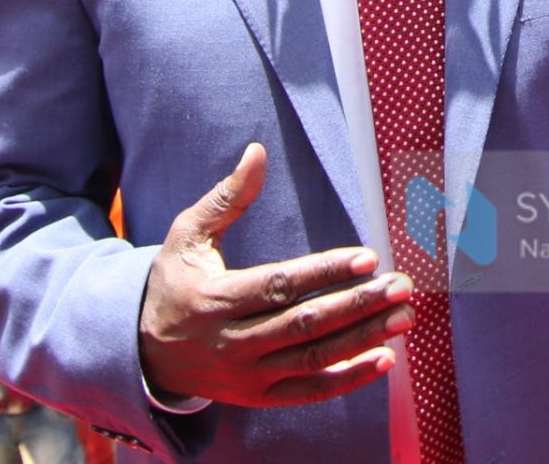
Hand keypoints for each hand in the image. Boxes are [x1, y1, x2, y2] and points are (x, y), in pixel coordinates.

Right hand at [137, 144, 413, 408]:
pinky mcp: (258, 396)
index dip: (326, 272)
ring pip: (314, 358)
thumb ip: (227, 197)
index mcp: (217, 298)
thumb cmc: (175, 283)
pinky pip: (309, 391)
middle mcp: (233, 342)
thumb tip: (257, 151)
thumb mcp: (188, 235)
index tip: (368, 257)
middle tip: (401, 286)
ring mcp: (247, 376)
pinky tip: (384, 359)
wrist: (144, 352)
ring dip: (364, 338)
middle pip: (304, 324)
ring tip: (404, 317)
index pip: (280, 286)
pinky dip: (348, 379)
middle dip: (358, 304)